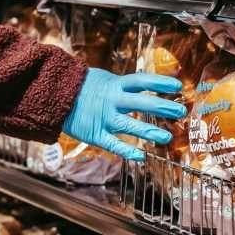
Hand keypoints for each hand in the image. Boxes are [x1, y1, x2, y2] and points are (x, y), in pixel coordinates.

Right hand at [61, 68, 186, 161]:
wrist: (53, 96)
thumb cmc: (80, 87)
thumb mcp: (101, 78)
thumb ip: (121, 85)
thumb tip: (142, 84)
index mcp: (114, 84)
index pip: (142, 81)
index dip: (160, 82)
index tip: (177, 86)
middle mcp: (111, 100)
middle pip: (141, 102)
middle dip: (162, 107)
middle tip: (181, 111)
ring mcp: (103, 118)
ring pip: (130, 125)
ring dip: (149, 131)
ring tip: (167, 137)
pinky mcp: (94, 134)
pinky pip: (113, 144)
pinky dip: (127, 150)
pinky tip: (141, 156)